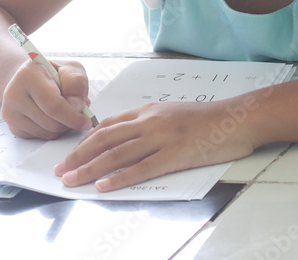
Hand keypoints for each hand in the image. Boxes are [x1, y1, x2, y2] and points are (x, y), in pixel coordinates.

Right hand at [2, 58, 91, 138]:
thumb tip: (76, 106)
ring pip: (47, 133)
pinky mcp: (13, 127)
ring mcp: (10, 113)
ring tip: (65, 112)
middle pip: (51, 123)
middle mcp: (13, 94)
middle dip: (70, 122)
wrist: (28, 79)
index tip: (86, 121)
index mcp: (27, 75)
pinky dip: (52, 131)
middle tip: (78, 114)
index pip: (53, 105)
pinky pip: (40, 137)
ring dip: (63, 127)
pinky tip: (53, 117)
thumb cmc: (52, 73)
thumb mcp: (70, 68)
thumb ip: (76, 83)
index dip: (73, 117)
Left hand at [53, 100, 257, 190]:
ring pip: (117, 154)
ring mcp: (161, 138)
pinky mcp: (175, 155)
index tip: (70, 153)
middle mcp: (149, 122)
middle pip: (105, 139)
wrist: (236, 119)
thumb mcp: (172, 112)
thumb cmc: (208, 119)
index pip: (108, 126)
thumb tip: (126, 134)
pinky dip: (119, 178)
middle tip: (60, 170)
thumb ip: (149, 121)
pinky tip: (103, 186)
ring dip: (90, 168)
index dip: (85, 140)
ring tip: (73, 180)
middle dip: (78, 155)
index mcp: (148, 111)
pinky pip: (141, 168)